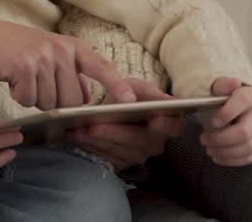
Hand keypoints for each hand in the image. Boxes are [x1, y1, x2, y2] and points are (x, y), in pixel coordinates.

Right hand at [0, 15, 135, 109]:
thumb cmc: (16, 49)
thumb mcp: (50, 54)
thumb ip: (71, 74)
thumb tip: (87, 99)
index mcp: (72, 47)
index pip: (100, 67)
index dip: (116, 84)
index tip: (129, 99)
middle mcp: (60, 50)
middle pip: (72, 100)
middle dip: (54, 101)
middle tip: (37, 83)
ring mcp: (42, 57)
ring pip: (49, 103)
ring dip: (34, 98)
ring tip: (23, 78)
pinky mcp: (22, 66)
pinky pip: (28, 100)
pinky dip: (18, 96)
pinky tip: (12, 79)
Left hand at [67, 78, 185, 169]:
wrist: (112, 110)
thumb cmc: (127, 95)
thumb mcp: (135, 86)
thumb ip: (143, 91)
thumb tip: (150, 101)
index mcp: (168, 121)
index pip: (173, 125)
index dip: (165, 124)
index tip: (154, 119)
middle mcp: (157, 142)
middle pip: (140, 141)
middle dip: (115, 133)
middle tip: (93, 126)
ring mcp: (140, 155)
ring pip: (121, 152)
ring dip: (99, 141)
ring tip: (79, 130)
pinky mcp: (123, 164)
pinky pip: (109, 159)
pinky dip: (92, 148)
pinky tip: (78, 138)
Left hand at [201, 77, 251, 165]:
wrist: (246, 108)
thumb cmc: (230, 98)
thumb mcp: (224, 87)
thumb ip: (224, 84)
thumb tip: (233, 82)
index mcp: (251, 96)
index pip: (243, 101)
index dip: (227, 112)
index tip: (213, 122)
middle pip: (244, 132)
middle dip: (221, 139)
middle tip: (204, 140)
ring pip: (248, 147)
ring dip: (225, 152)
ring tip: (209, 150)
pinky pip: (250, 157)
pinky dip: (232, 160)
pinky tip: (218, 157)